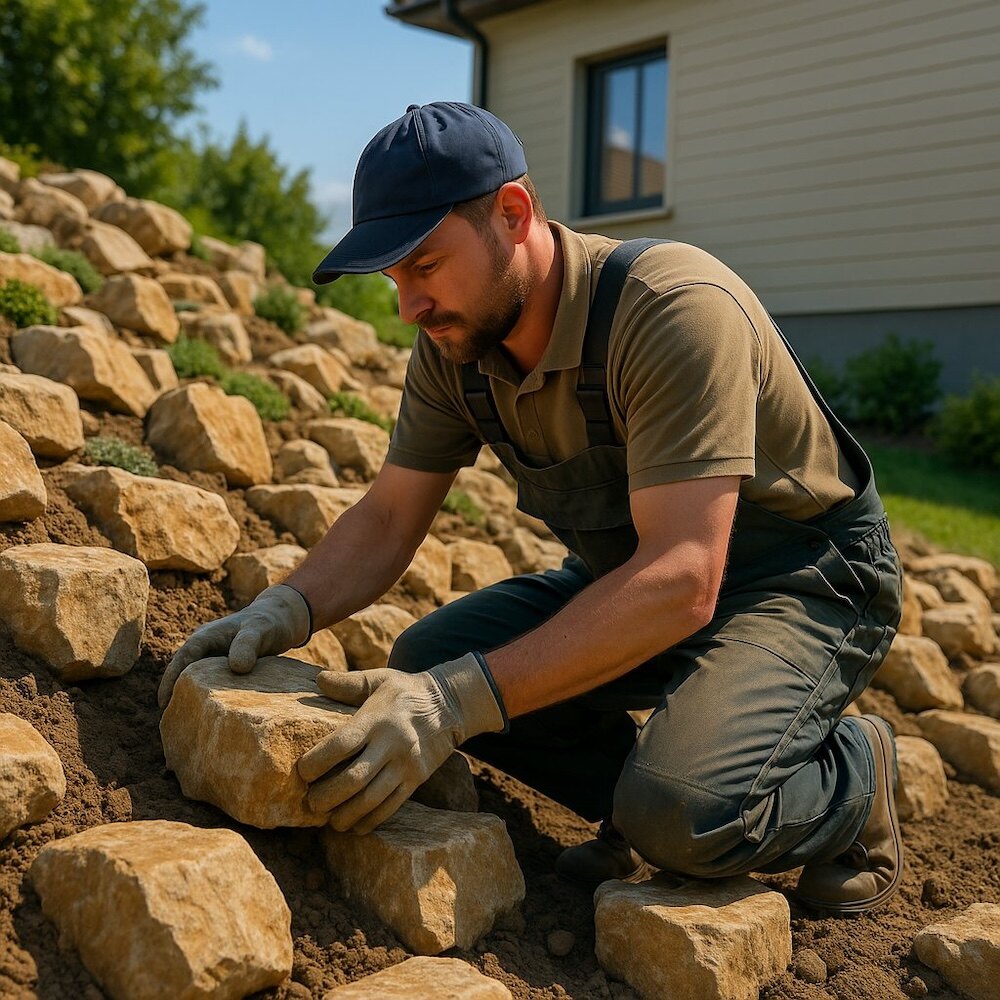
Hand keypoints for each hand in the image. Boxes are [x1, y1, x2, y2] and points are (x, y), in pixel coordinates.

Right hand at [157, 584, 311, 708]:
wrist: (281, 619)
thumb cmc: (269, 622)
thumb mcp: (261, 629)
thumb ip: (248, 644)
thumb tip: (237, 668)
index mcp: (206, 637)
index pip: (182, 659)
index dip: (171, 680)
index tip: (163, 703)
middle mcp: (205, 649)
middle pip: (182, 674)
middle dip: (174, 695)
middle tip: (171, 723)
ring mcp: (213, 661)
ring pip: (195, 682)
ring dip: (189, 700)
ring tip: (185, 727)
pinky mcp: (224, 671)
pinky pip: (211, 687)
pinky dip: (208, 700)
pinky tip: (210, 720)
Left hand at [298, 653, 505, 833]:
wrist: (450, 704)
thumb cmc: (406, 691)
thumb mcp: (379, 679)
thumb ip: (348, 683)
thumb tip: (319, 679)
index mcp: (377, 718)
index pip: (341, 744)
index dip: (317, 761)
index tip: (302, 772)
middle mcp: (391, 743)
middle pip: (354, 778)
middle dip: (327, 796)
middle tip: (311, 803)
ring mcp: (406, 764)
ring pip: (372, 798)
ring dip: (346, 814)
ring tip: (330, 821)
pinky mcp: (417, 779)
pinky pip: (392, 806)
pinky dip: (371, 820)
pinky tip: (355, 826)